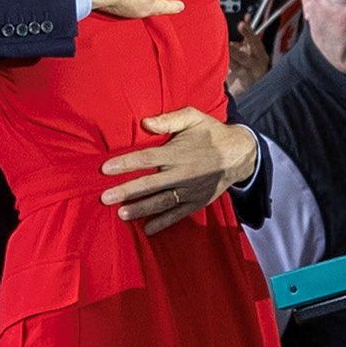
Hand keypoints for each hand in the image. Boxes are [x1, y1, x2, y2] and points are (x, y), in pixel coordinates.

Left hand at [100, 107, 254, 233]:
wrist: (240, 154)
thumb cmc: (211, 132)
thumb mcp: (194, 117)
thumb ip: (170, 119)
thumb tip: (145, 123)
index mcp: (177, 152)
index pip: (147, 158)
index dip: (125, 163)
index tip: (105, 168)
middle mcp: (182, 173)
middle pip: (150, 183)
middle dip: (126, 191)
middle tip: (104, 197)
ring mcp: (190, 190)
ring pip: (162, 201)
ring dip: (141, 209)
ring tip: (121, 214)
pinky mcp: (197, 201)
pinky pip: (178, 214)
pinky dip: (164, 222)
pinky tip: (148, 229)